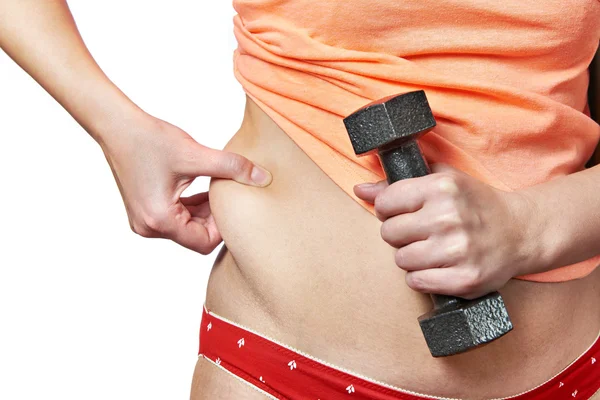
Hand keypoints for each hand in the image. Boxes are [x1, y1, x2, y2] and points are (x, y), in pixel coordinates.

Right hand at [99, 111, 272, 254]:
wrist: (117, 126)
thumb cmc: (150, 139)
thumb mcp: (196, 154)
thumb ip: (232, 167)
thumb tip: (263, 178)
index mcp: (159, 220)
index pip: (204, 242)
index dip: (224, 226)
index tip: (234, 204)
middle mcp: (148, 227)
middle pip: (196, 237)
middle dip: (216, 217)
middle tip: (229, 194)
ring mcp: (144, 221)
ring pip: (187, 228)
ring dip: (205, 211)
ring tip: (216, 187)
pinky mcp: (145, 211)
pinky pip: (176, 218)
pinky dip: (193, 206)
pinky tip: (204, 186)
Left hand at [353, 164, 537, 298]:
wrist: (522, 232)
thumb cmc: (476, 204)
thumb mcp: (443, 181)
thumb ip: (399, 183)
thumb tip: (360, 189)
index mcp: (441, 188)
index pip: (384, 203)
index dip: (389, 210)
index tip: (403, 212)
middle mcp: (448, 217)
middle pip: (389, 233)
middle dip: (400, 234)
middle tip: (421, 232)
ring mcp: (457, 250)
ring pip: (401, 260)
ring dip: (411, 257)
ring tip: (432, 249)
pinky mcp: (464, 279)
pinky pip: (416, 282)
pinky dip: (422, 277)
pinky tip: (438, 266)